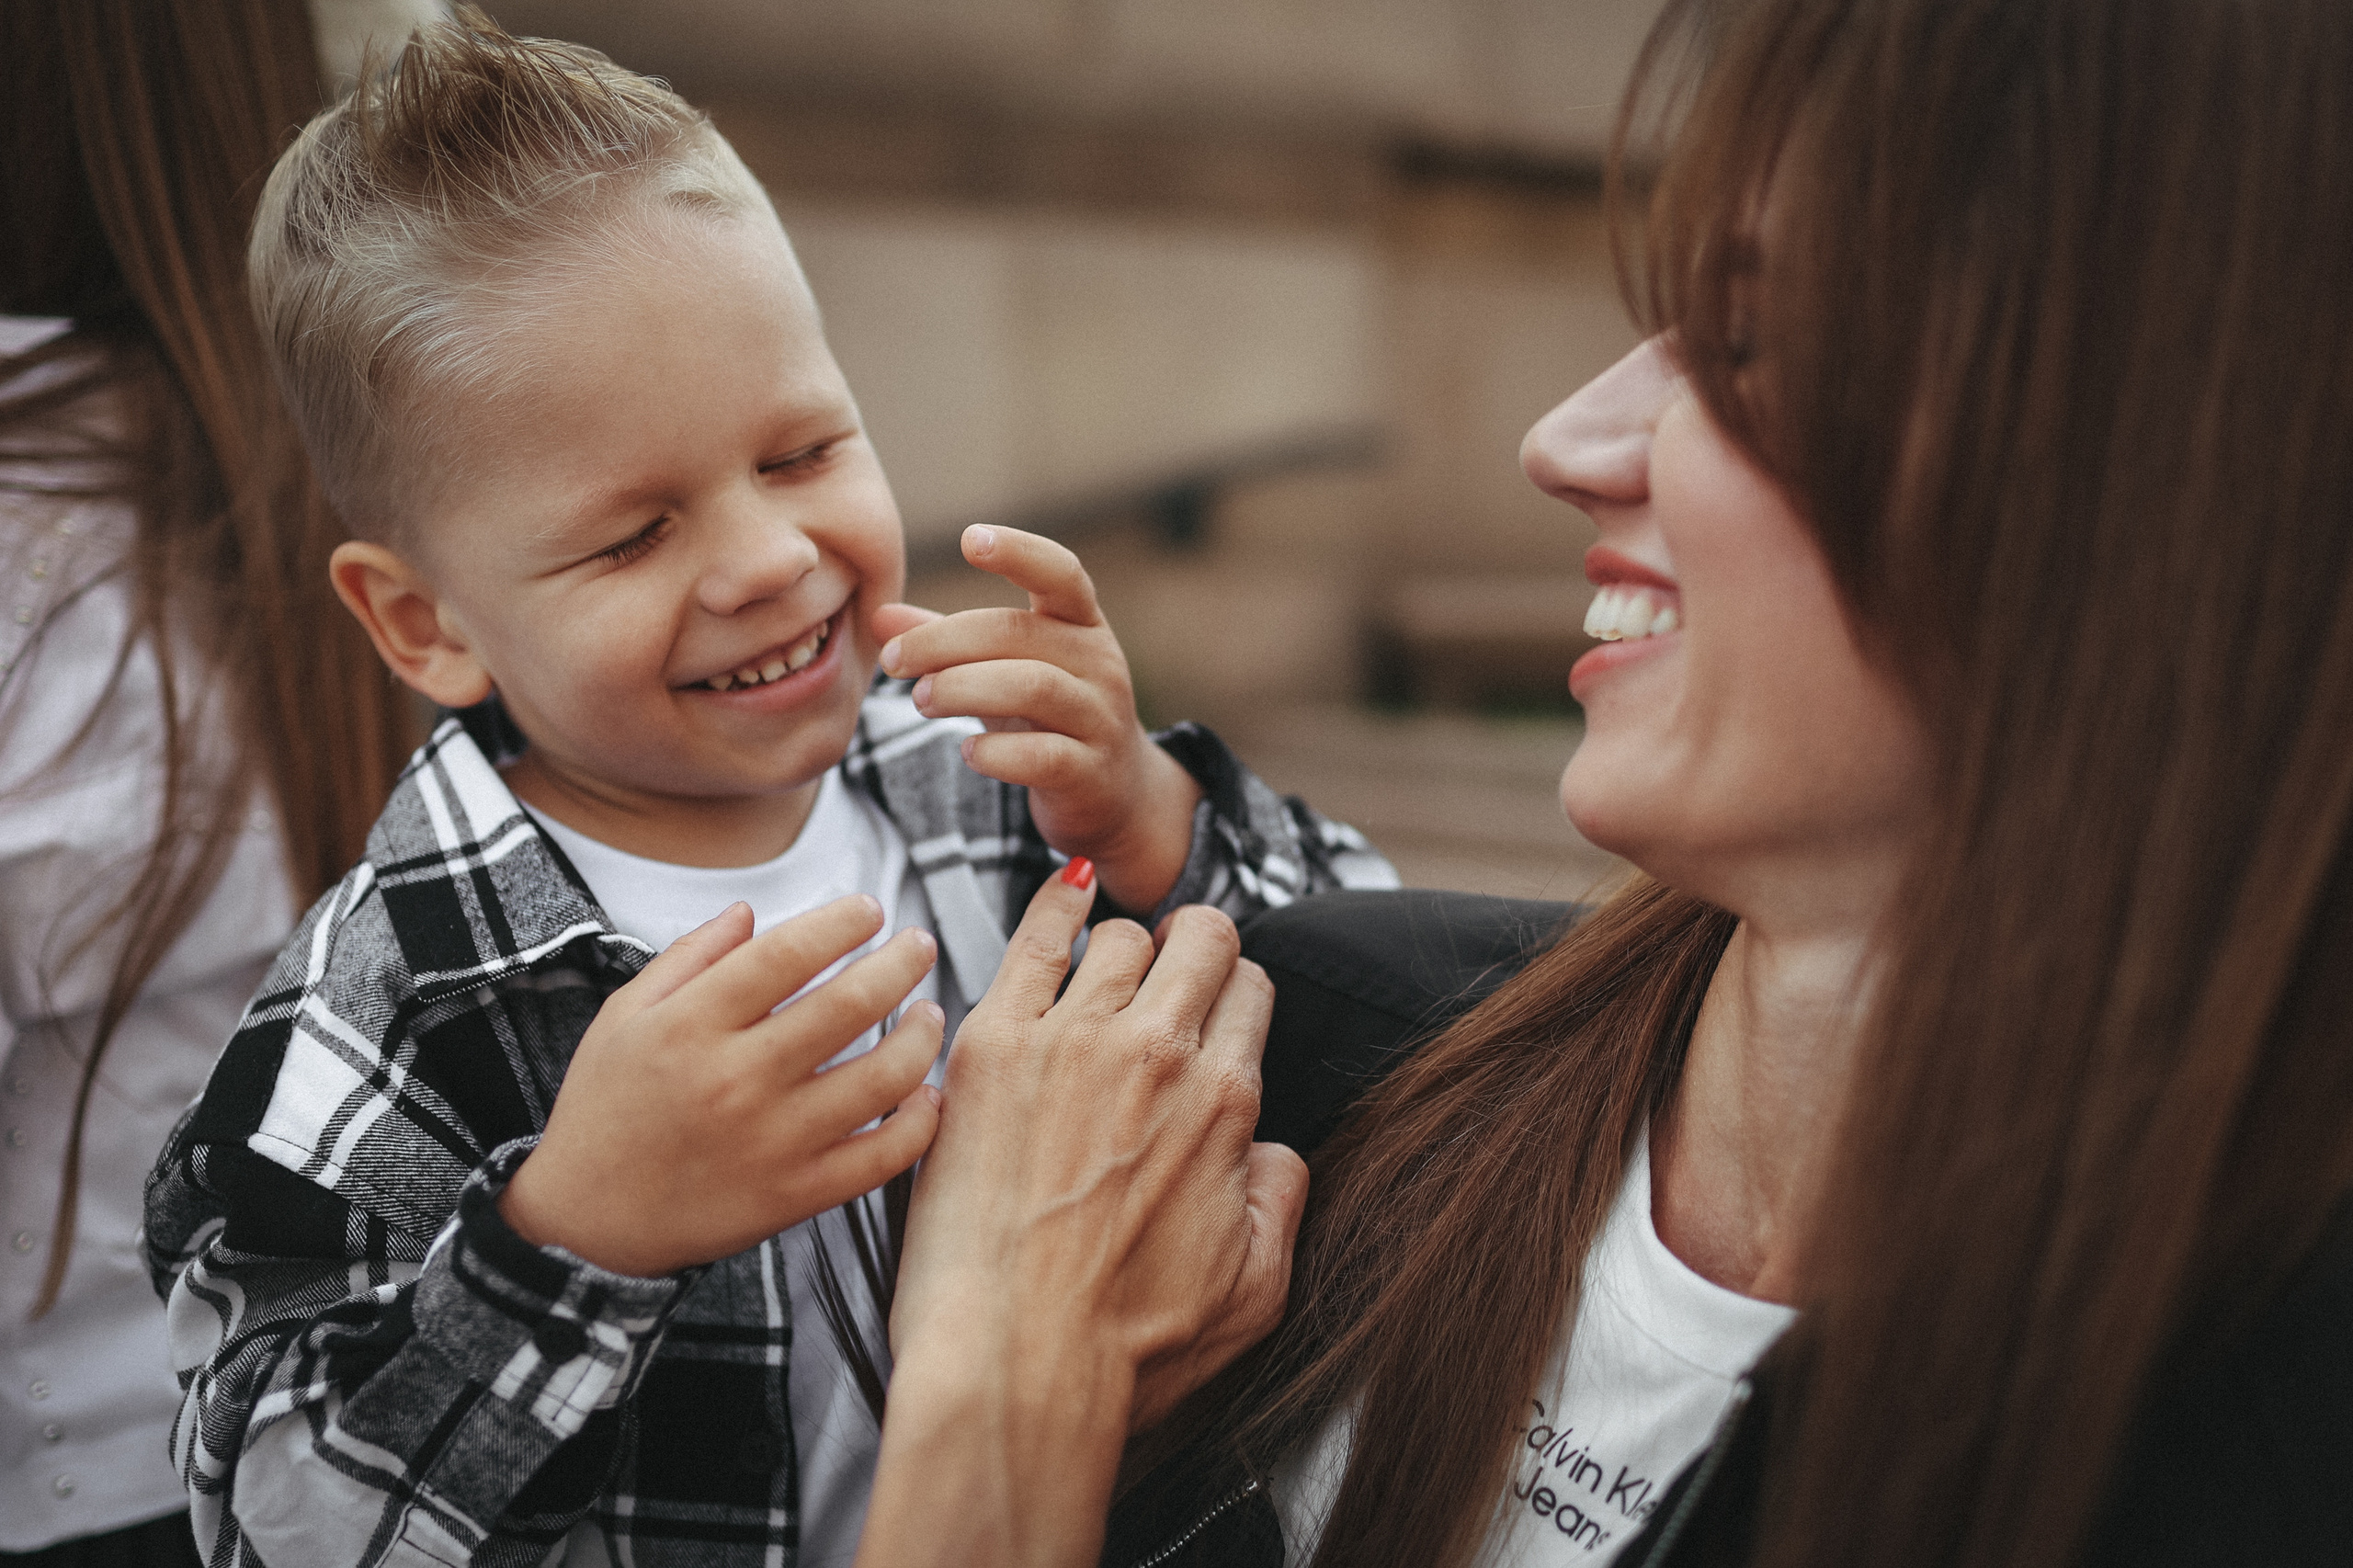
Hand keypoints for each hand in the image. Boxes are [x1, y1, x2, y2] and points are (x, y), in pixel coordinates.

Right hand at [498, 896, 943, 1278]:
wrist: (586, 1221)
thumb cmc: (605, 1109)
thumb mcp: (623, 1018)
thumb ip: (688, 958)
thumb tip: (748, 911)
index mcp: (691, 1027)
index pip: (787, 955)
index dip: (840, 923)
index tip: (869, 909)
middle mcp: (736, 1079)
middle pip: (848, 1006)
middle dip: (899, 963)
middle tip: (920, 944)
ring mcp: (771, 1142)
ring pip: (880, 1079)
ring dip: (921, 1038)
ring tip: (931, 1013)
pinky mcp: (794, 1195)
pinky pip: (879, 1157)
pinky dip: (918, 1124)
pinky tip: (928, 1095)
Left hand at [856, 865, 1306, 1567]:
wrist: (1015, 1363)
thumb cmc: (1123, 1347)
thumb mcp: (1255, 1289)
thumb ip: (1281, 1200)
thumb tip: (1271, 1153)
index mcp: (1223, 1105)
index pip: (1251, 991)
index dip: (1236, 994)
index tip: (1214, 1007)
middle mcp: (1155, 1055)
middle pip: (1200, 940)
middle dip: (1196, 947)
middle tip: (1173, 969)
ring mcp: (1069, 1042)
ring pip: (1121, 935)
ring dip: (1126, 946)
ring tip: (1110, 965)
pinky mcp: (991, 1046)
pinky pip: (1033, 937)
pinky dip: (1056, 904)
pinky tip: (1065, 894)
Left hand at [873, 525, 1202, 914]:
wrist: (1115, 795)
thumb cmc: (1050, 718)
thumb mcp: (1004, 670)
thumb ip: (948, 642)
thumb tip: (879, 615)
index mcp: (1081, 625)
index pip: (1062, 574)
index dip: (1021, 552)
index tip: (971, 539)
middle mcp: (1099, 663)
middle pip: (1019, 633)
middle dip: (944, 641)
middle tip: (893, 660)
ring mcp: (1099, 718)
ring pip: (1032, 688)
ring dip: (963, 688)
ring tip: (920, 700)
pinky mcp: (1090, 772)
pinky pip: (1043, 756)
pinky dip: (997, 752)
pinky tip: (967, 751)